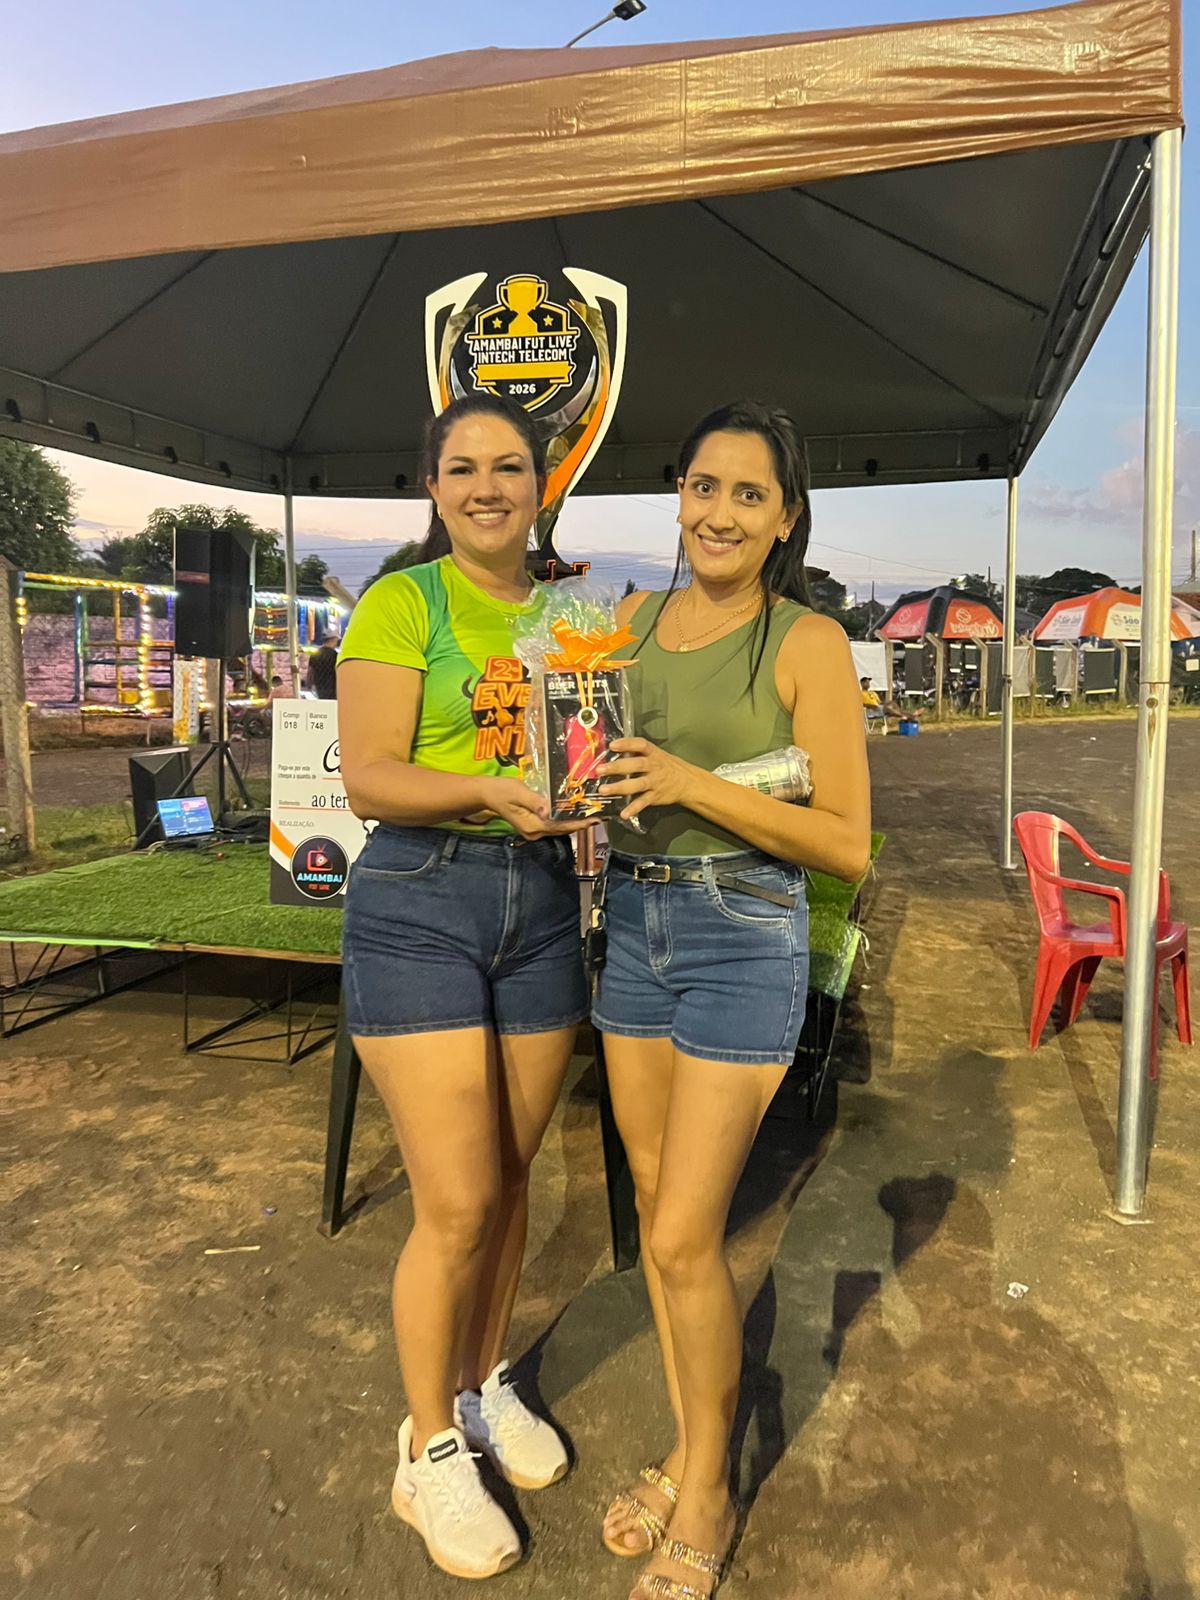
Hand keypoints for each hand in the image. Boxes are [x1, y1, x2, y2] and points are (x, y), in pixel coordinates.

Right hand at [475, 777, 591, 838]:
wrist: (487, 793)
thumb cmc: (501, 790)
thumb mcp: (518, 792)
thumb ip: (534, 801)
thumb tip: (548, 811)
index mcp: (532, 825)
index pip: (560, 826)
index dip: (578, 824)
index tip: (594, 819)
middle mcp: (534, 832)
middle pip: (562, 830)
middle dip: (580, 824)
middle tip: (599, 815)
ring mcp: (533, 830)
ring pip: (559, 828)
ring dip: (575, 822)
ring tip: (592, 814)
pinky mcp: (533, 824)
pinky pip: (553, 824)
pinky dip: (565, 820)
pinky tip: (575, 813)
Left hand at [598, 736, 699, 821]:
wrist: (687, 782)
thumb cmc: (665, 765)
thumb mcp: (655, 754)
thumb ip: (637, 753)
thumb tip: (612, 750)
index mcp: (653, 753)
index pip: (640, 745)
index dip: (627, 744)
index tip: (612, 745)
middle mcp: (654, 766)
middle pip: (636, 765)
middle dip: (617, 767)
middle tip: (599, 770)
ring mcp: (655, 782)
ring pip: (637, 784)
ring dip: (619, 787)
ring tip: (603, 790)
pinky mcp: (655, 796)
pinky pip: (643, 802)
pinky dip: (634, 808)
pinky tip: (623, 814)